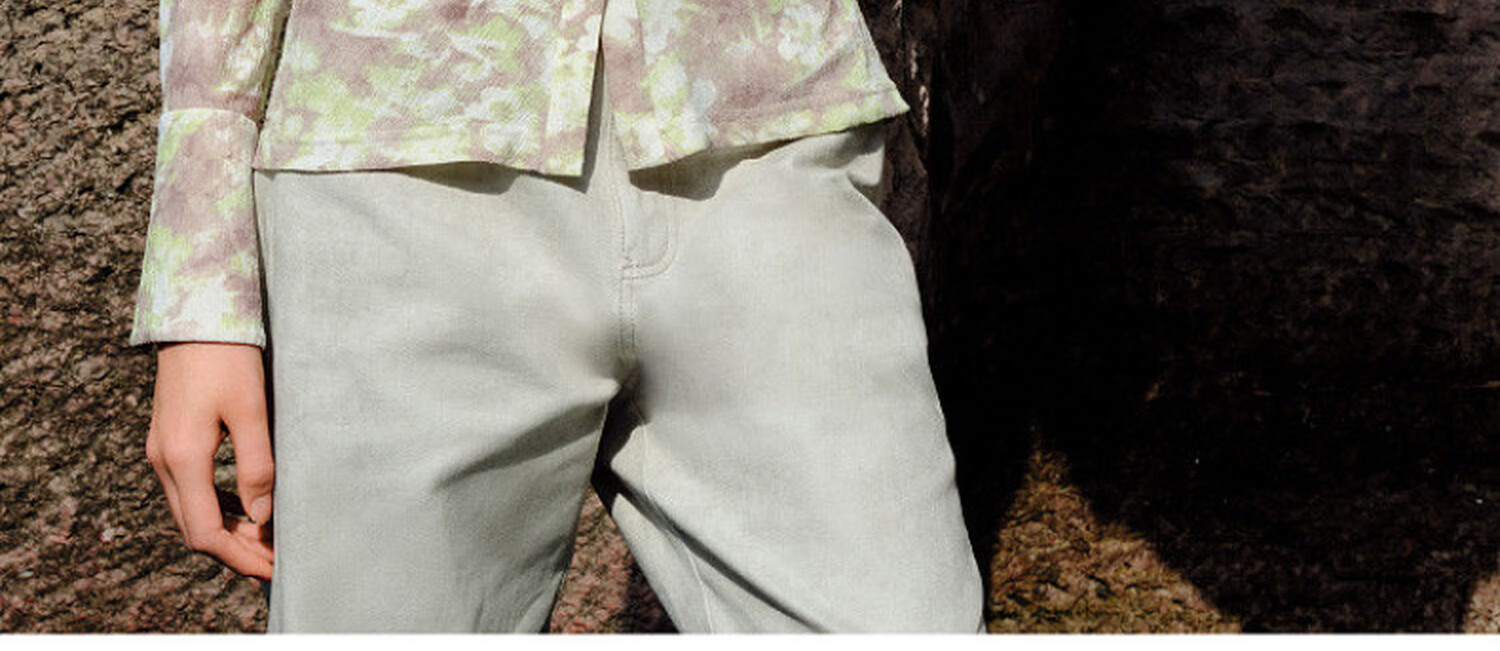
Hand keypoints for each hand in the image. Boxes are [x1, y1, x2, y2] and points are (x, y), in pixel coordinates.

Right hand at [145, 342, 274, 579]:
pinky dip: (217, 509)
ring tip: (266, 543)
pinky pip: (189, 491)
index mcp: (182, 458)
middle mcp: (163, 461)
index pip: (206, 532)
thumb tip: (265, 517)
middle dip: (235, 552)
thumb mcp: (252, 410)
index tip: (273, 568)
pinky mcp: (169, 441)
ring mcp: (162, 451)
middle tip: (275, 562)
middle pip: (195, 529)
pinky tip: (247, 512)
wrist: (195, 316)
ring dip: (226, 533)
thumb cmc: (228, 358)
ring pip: (190, 512)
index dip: (240, 557)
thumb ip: (258, 465)